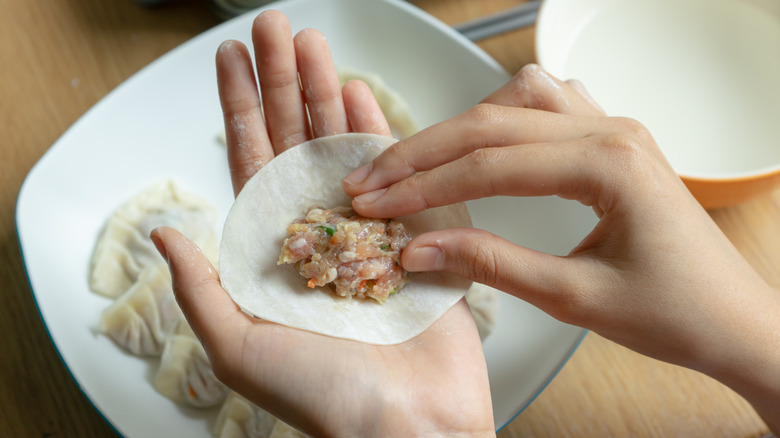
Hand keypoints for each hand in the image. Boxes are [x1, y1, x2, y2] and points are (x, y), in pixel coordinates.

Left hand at [151, 10, 493, 436]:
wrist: (408, 423)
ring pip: (339, 144)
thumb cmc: (323, 396)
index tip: (232, 58)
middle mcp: (316, 231)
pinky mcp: (412, 232)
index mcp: (272, 251)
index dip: (238, 106)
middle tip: (276, 26)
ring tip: (316, 42)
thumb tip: (164, 233)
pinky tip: (361, 93)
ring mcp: (365, 227)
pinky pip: (393, 171)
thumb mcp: (238, 345)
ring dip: (326, 90)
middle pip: (292, 138)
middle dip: (282, 79)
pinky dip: (376, 130)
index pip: (248, 161)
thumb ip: (202, 286)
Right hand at [342, 64, 779, 430]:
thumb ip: (491, 265)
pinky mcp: (613, 143)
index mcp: (608, 164)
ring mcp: (615, 131)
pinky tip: (480, 140)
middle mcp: (611, 132)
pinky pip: (549, 105)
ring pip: (519, 100)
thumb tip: (420, 250)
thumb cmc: (675, 314)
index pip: (490, 163)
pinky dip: (502, 117)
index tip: (377, 201)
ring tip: (415, 160)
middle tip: (373, 178)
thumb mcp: (574, 298)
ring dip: (461, 127)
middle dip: (425, 152)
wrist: (734, 323)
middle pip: (494, 122)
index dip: (423, 183)